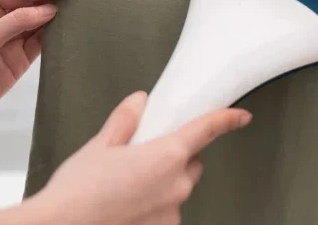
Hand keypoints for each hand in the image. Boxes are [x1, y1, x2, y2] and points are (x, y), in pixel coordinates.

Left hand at [0, 0, 70, 136]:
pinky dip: (55, 39)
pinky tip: (70, 33)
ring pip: (40, 25)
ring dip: (57, 20)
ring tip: (82, 13)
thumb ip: (16, 23)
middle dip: (53, 1)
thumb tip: (50, 9)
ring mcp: (13, 39)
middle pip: (33, 6)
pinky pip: (41, 45)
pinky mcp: (20, 60)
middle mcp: (3, 18)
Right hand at [32, 92, 251, 224]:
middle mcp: (176, 187)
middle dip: (175, 157)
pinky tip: (126, 207)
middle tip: (144, 157)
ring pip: (177, 191)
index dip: (226, 119)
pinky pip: (166, 213)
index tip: (240, 116)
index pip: (207, 131)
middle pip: (191, 164)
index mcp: (166, 157)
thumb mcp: (100, 146)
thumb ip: (125, 122)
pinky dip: (153, 207)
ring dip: (163, 185)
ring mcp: (171, 214)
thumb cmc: (77, 192)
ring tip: (126, 187)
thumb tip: (139, 103)